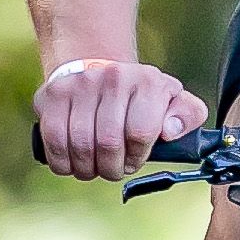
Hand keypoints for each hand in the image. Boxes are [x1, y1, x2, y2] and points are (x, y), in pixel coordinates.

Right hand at [35, 57, 208, 179]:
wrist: (100, 71)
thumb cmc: (140, 97)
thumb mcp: (174, 100)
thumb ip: (188, 115)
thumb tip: (171, 130)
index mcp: (147, 81)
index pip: (140, 132)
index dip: (137, 157)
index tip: (135, 159)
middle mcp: (112, 77)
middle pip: (108, 143)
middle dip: (112, 167)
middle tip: (114, 167)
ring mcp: (79, 85)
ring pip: (79, 146)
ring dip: (88, 168)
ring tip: (95, 165)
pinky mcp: (51, 96)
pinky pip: (53, 142)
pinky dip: (64, 163)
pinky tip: (74, 161)